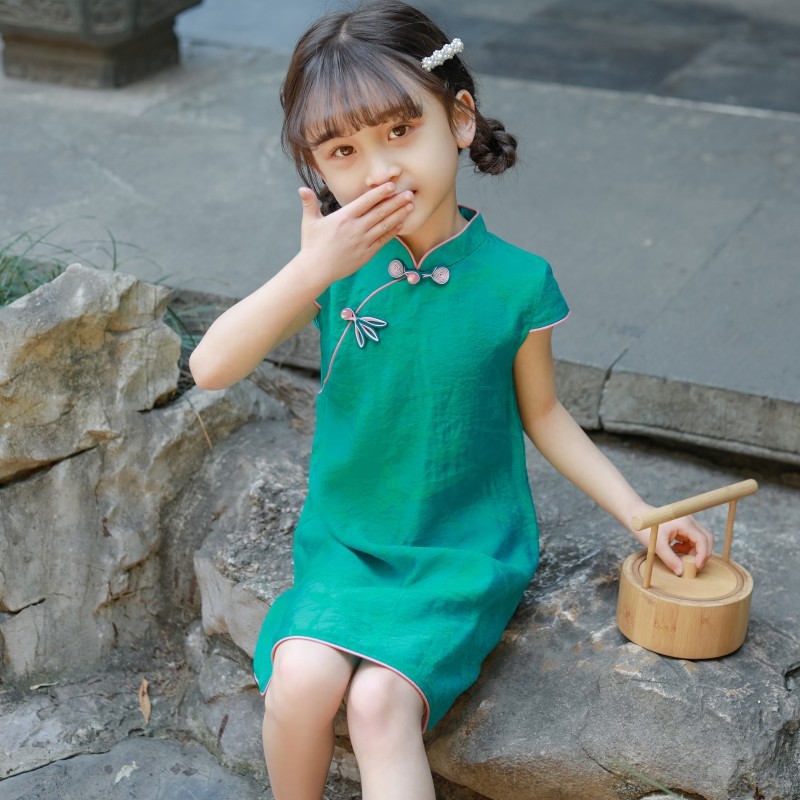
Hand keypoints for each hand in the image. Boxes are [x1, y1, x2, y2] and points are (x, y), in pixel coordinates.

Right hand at [298, 183, 413, 282]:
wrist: (316, 270)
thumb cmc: (312, 245)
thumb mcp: (309, 222)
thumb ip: (309, 203)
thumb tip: (301, 189)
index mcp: (344, 217)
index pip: (366, 201)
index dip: (381, 193)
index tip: (392, 185)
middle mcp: (356, 228)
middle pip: (380, 212)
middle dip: (396, 201)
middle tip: (410, 193)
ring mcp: (363, 242)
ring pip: (385, 225)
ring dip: (399, 214)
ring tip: (410, 206)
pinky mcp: (366, 254)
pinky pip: (383, 240)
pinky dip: (393, 231)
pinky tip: (402, 223)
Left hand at [633, 514, 714, 575]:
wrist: (635, 516)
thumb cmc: (645, 528)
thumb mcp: (657, 546)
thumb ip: (670, 559)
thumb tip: (681, 572)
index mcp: (684, 523)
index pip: (702, 540)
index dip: (702, 555)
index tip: (696, 567)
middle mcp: (688, 521)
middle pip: (706, 538)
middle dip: (702, 553)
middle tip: (693, 566)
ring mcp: (686, 523)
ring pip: (699, 539)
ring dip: (694, 551)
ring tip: (679, 555)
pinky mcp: (682, 526)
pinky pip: (691, 539)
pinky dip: (688, 547)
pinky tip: (675, 549)